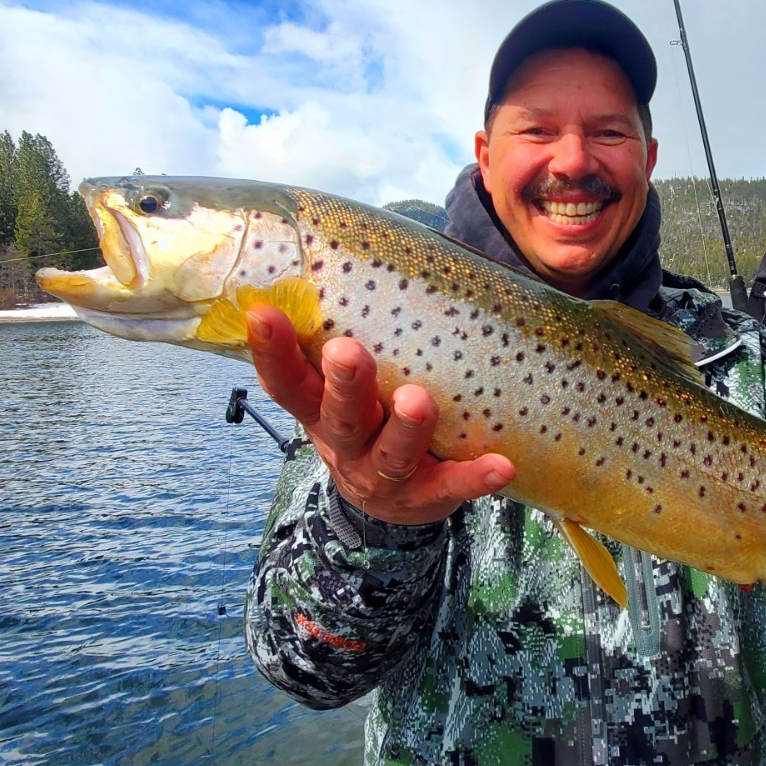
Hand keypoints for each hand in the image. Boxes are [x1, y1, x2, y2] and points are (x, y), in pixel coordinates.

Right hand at [245, 304, 515, 525]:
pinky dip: (474, 476)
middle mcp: (345, 445)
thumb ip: (337, 345)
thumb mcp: (337, 395)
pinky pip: (451, 486)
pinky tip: (502, 465)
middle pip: (339, 416)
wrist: (386, 509)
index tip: (263, 313)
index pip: (285, 382)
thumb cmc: (366, 423)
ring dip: (406, 427)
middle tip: (346, 352)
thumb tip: (351, 257)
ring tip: (418, 401)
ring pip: (393, 453)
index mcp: (318, 412)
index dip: (272, 352)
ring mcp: (383, 475)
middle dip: (344, 384)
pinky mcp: (426, 497)